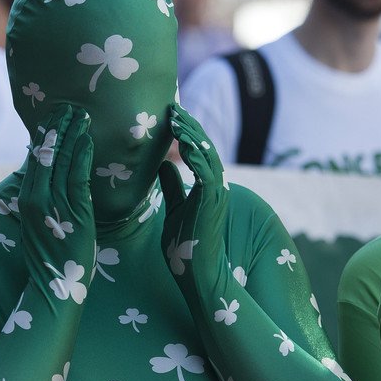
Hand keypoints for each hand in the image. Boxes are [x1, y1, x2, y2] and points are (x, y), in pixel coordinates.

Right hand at [18, 104, 95, 302]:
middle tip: (68, 107)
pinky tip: (88, 140)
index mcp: (27, 201)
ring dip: (72, 135)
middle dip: (57, 129)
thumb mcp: (40, 226)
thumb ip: (43, 203)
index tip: (52, 118)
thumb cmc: (52, 259)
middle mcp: (36, 199)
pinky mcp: (74, 213)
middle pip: (46, 154)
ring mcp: (55, 205)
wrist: (56, 287)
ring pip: (62, 161)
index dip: (44, 137)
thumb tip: (50, 183)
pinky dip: (82, 156)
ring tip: (80, 115)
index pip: (35, 160)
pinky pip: (78, 178)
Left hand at [158, 103, 228, 282]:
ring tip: (173, 114)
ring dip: (190, 132)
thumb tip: (163, 163)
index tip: (168, 116)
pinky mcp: (215, 198)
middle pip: (203, 146)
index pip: (197, 152)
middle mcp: (215, 185)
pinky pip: (206, 166)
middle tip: (171, 106)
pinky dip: (194, 149)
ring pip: (206, 152)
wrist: (200, 274)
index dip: (185, 133)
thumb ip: (172, 187)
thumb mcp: (174, 210)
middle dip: (187, 125)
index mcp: (206, 187)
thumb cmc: (186, 249)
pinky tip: (179, 135)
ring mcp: (217, 191)